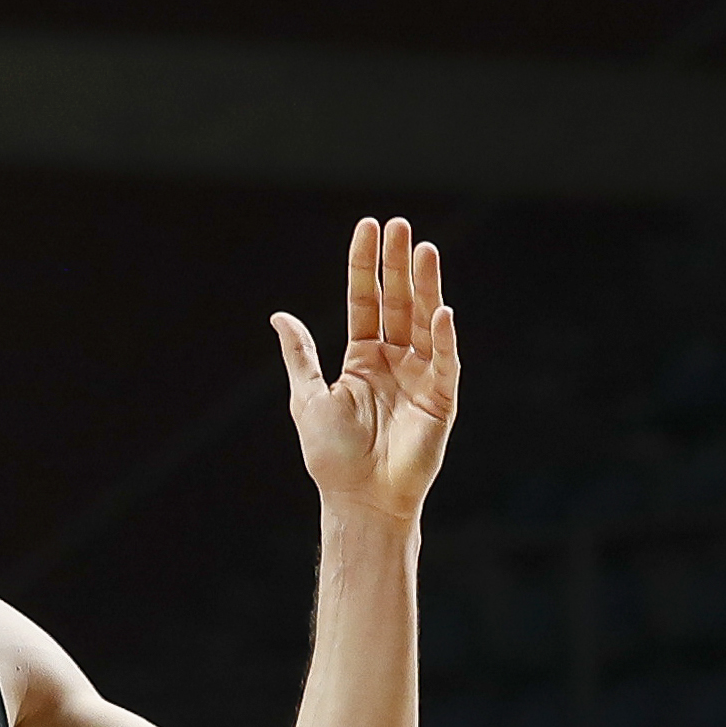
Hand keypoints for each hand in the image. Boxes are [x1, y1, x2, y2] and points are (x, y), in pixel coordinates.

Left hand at [281, 216, 458, 523]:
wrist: (360, 500)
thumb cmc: (332, 456)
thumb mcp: (308, 397)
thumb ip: (300, 355)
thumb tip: (280, 315)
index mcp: (362, 358)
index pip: (366, 300)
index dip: (366, 265)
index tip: (369, 227)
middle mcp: (394, 361)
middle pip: (399, 302)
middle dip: (399, 265)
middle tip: (401, 226)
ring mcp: (420, 378)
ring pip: (425, 322)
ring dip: (426, 287)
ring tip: (424, 249)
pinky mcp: (441, 401)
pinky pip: (445, 363)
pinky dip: (445, 338)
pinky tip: (441, 310)